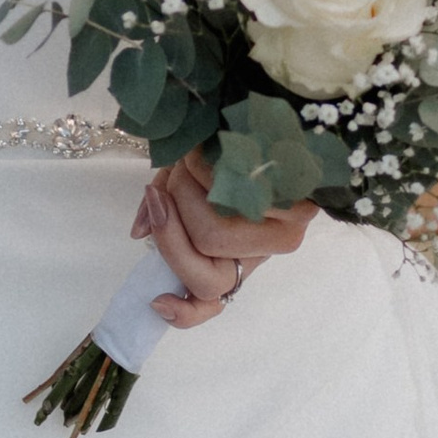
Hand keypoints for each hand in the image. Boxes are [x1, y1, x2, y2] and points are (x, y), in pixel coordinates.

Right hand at [129, 159, 319, 328]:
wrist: (277, 124)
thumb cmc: (224, 157)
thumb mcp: (186, 188)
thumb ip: (162, 210)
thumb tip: (139, 233)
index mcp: (235, 256)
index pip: (212, 299)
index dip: (185, 312)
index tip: (157, 302)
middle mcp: (262, 250)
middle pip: (205, 249)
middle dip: (171, 212)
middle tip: (165, 184)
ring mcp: (286, 228)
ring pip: (214, 226)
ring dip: (186, 184)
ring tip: (191, 159)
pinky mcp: (299, 201)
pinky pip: (234, 193)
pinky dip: (207, 169)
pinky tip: (205, 152)